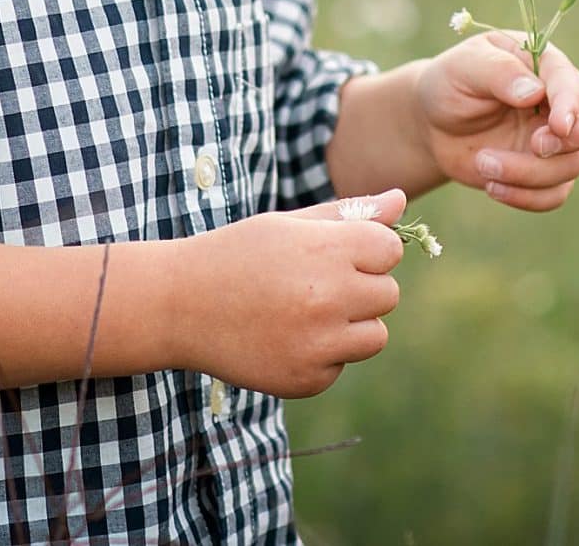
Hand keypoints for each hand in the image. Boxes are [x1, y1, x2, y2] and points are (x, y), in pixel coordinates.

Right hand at [173, 187, 407, 397]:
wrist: (178, 306)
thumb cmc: (238, 254)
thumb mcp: (288, 224)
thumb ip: (348, 214)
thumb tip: (400, 200)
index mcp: (327, 250)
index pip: (390, 250)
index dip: (368, 249)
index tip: (335, 252)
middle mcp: (329, 298)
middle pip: (389, 294)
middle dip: (362, 288)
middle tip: (315, 284)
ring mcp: (319, 344)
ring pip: (376, 335)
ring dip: (352, 325)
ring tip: (305, 312)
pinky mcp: (308, 379)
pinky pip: (342, 364)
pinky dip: (323, 354)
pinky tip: (285, 337)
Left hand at [415, 31, 578, 211]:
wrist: (432, 124)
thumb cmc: (450, 84)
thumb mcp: (463, 67)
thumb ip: (498, 72)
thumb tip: (534, 92)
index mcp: (546, 66)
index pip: (577, 85)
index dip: (572, 106)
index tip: (557, 127)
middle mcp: (559, 102)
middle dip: (577, 139)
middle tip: (535, 147)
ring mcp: (556, 140)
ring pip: (571, 165)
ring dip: (526, 173)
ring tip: (483, 163)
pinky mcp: (543, 173)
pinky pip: (554, 195)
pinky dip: (525, 197)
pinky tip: (491, 187)